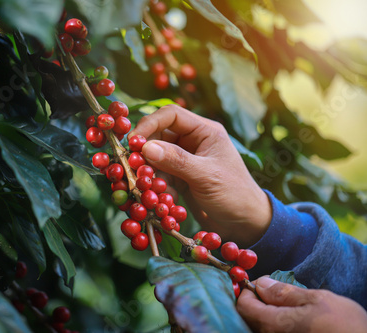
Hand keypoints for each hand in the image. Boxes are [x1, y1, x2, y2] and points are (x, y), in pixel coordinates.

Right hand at [128, 105, 270, 246]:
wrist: (245, 225)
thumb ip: (176, 160)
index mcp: (204, 131)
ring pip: (155, 157)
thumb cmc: (234, 194)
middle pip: (158, 136)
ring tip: (145, 186)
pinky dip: (155, 185)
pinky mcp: (179, 178)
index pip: (171, 115)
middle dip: (144, 151)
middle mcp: (193, 142)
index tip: (133, 141)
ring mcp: (185, 160)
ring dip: (148, 171)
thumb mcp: (206, 175)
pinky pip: (159, 175)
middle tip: (132, 167)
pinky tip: (160, 198)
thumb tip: (145, 147)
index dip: (149, 124)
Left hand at [237, 276, 366, 332]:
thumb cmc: (345, 326)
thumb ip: (284, 292)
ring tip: (286, 304)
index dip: (248, 290)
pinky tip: (291, 318)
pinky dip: (275, 323)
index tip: (263, 283)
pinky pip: (271, 332)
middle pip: (248, 318)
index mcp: (274, 325)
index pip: (243, 306)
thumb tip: (261, 284)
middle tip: (274, 291)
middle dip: (256, 301)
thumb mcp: (317, 300)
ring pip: (259, 327)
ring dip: (266, 312)